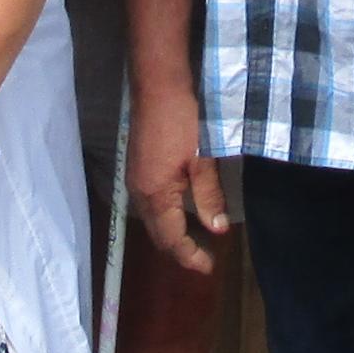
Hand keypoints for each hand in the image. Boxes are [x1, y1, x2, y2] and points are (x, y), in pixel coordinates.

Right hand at [128, 80, 232, 273]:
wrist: (158, 85)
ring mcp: (135, 179)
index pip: (171, 239)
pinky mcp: (137, 168)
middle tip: (204, 259)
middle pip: (157, 234)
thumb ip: (209, 197)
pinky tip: (180, 213)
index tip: (209, 267)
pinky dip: (165, 217)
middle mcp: (139, 192)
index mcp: (155, 194)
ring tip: (194, 241)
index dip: (189, 256)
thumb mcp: (203, 160)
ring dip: (171, 234)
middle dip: (179, 250)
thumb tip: (218, 230)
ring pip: (152, 220)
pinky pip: (149, 204)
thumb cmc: (183, 120)